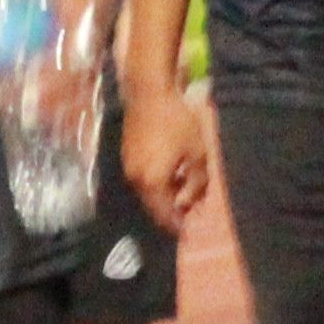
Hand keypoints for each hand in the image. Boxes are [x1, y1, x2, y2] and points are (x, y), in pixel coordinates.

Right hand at [117, 61, 212, 226]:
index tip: (188, 232)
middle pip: (153, 205)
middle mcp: (135, 179)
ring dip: (163, 196)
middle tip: (187, 213)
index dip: (177, 225)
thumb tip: (190, 202)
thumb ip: (196, 182)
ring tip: (182, 193)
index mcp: (152, 182)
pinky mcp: (126, 154)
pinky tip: (169, 175)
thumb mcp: (196, 153)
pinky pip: (141, 178)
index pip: (164, 214)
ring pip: (146, 191)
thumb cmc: (177, 121)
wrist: (149, 92)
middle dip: (170, 211)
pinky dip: (155, 183)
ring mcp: (128, 166)